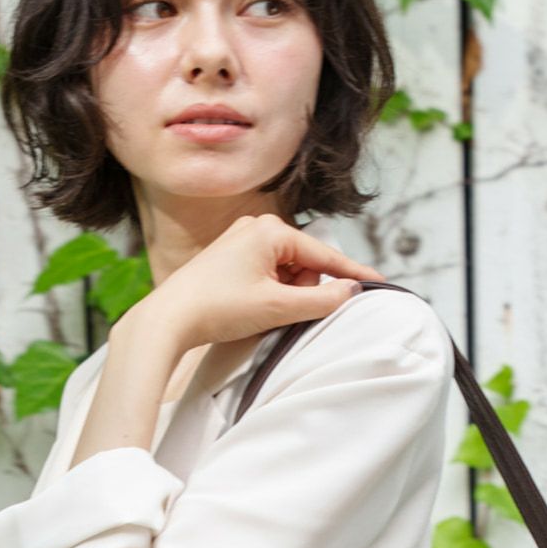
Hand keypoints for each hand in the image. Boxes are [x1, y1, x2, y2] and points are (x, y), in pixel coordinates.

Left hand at [135, 214, 386, 350]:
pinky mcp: (229, 259)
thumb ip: (320, 301)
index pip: (324, 254)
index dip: (352, 274)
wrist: (167, 320)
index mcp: (270, 230)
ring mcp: (241, 242)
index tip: (379, 283)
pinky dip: (270, 294)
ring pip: (285, 271)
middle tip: (282, 312)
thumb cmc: (217, 308)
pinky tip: (253, 309)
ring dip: (285, 295)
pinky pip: (266, 274)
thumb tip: (349, 292)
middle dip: (303, 290)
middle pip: (304, 263)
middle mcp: (256, 228)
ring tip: (262, 312)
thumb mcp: (276, 308)